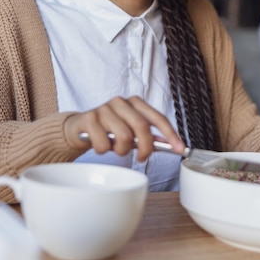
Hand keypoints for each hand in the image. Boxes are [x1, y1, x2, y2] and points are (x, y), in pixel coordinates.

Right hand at [63, 96, 185, 160]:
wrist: (79, 128)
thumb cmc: (108, 130)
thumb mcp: (130, 130)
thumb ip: (147, 136)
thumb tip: (168, 145)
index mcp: (135, 103)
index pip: (158, 118)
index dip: (171, 134)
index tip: (180, 149)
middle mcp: (121, 102)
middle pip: (142, 127)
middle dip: (145, 147)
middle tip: (141, 157)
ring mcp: (104, 108)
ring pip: (124, 136)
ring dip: (121, 150)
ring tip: (115, 149)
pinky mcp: (89, 118)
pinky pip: (103, 143)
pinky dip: (103, 150)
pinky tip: (100, 145)